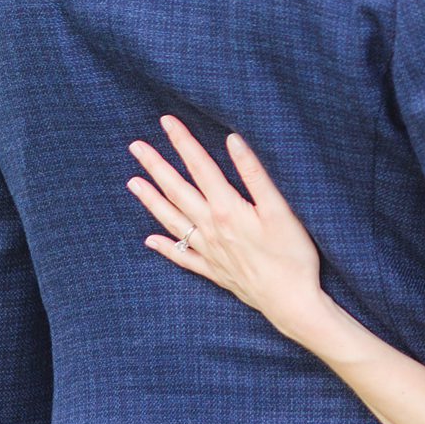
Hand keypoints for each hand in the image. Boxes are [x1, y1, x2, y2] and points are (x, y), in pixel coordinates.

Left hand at [127, 117, 326, 342]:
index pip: (200, 167)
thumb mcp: (280, 210)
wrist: (290, 301)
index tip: (166, 122)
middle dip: (157, 166)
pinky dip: (164, 247)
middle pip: (178, 191)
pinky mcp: (213, 270)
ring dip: (151, 201)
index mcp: (227, 209)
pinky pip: (182, 257)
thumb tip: (233, 141)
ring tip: (132, 183)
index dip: (183, 143)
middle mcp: (211, 228)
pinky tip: (149, 240)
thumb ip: (255, 174)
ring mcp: (209, 251)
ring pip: (172, 221)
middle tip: (136, 146)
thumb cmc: (292, 255)